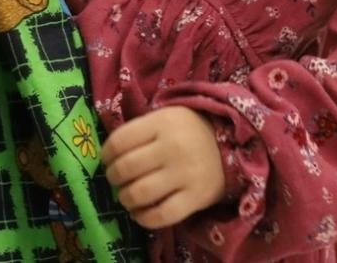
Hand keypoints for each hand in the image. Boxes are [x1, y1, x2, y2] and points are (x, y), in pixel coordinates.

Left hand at [102, 106, 226, 229]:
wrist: (230, 145)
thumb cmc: (187, 131)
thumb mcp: (164, 118)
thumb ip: (139, 131)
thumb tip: (108, 155)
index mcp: (162, 123)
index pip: (120, 140)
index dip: (106, 153)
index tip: (107, 160)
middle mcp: (173, 147)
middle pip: (127, 167)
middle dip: (113, 177)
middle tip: (115, 179)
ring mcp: (185, 174)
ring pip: (140, 193)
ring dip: (125, 198)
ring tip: (126, 196)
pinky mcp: (196, 198)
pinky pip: (162, 215)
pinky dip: (144, 218)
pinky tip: (139, 213)